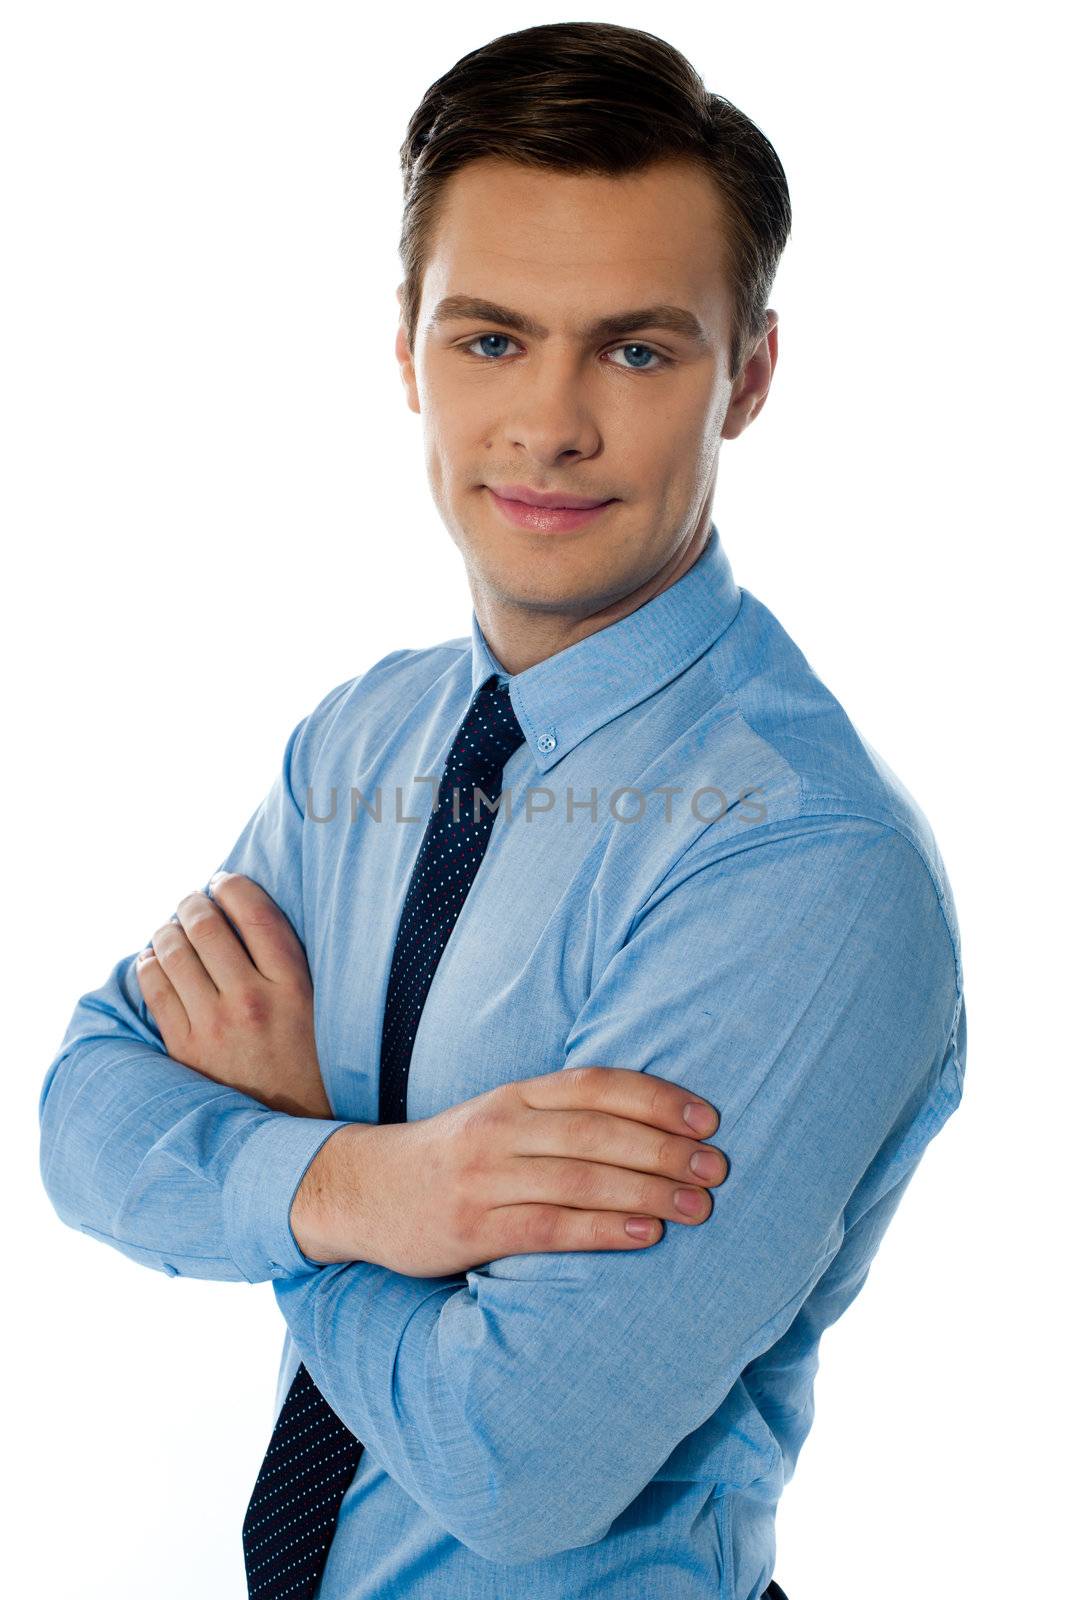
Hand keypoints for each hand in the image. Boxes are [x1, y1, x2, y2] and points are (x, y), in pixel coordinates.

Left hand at [135, 871, 332, 1119]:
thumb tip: (249, 915)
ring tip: (172, 929)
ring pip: (173, 951)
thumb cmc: (311, 1064)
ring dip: (167, 929)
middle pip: (205, 924)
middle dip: (192, 902)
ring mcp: (214, 1026)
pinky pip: (154, 987)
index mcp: (293, 986)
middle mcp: (251, 1000)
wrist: (294, 1134)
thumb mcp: (320, 1009)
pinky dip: (150, 963)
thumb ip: (291, 964)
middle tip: (193, 902)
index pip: (254, 912)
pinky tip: (156, 960)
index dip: (233, 886)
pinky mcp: (186, 1049)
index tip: (224, 881)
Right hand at [291, 1065, 728, 1274]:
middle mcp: (500, 1128)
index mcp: (513, 1096)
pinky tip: (645, 1234)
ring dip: (648, 1190)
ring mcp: (484, 1178)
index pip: (595, 1084)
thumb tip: (648, 1124)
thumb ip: (558, 1117)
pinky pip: (549, 1227)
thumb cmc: (450, 1158)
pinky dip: (602, 1229)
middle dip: (666, 1148)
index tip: (707, 1116)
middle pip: (597, 1131)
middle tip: (718, 1166)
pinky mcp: (472, 1228)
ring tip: (700, 1206)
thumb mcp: (497, 1118)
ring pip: (580, 1178)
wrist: (361, 1190)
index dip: (655, 1097)